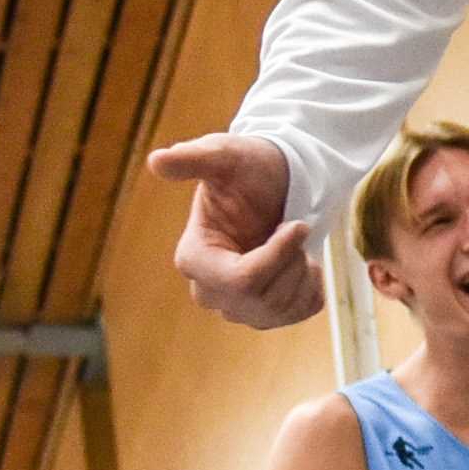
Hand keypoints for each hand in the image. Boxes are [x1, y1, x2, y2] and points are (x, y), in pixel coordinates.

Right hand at [150, 133, 324, 328]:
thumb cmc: (246, 168)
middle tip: (296, 227)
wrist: (272, 184)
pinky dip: (312, 288)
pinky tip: (302, 260)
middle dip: (291, 261)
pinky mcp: (262, 314)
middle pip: (262, 299)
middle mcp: (208, 290)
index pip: (241, 281)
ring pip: (282, 310)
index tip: (300, 224)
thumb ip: (193, 158)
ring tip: (296, 240)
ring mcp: (235, 307)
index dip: (278, 255)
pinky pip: (299, 314)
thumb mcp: (224, 155)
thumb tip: (157, 160)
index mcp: (194, 257)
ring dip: (303, 271)